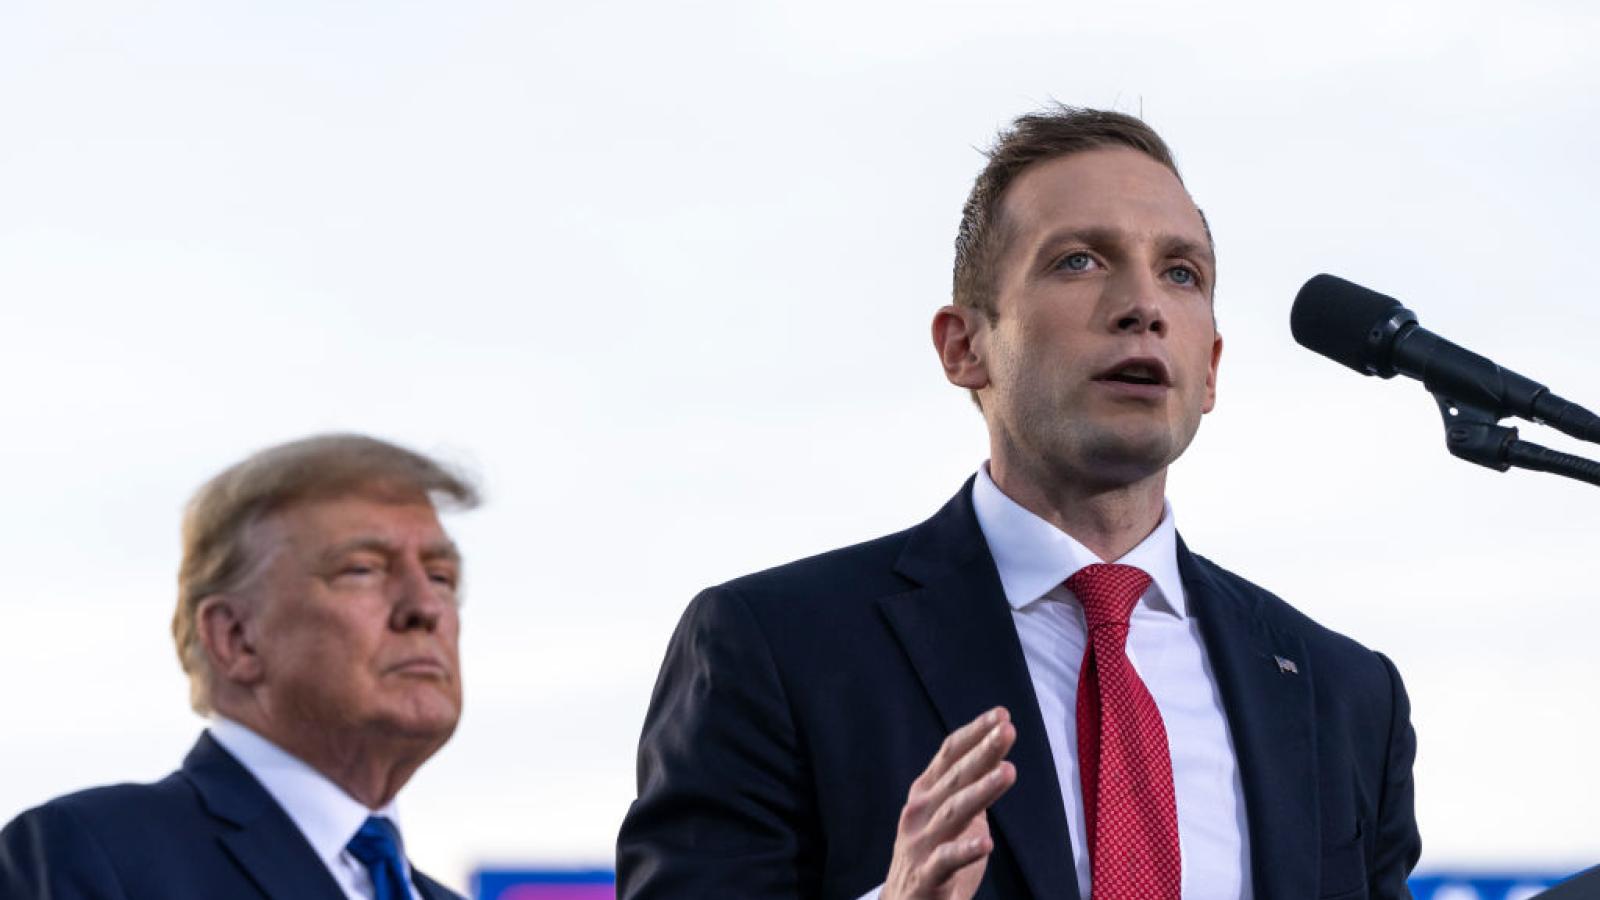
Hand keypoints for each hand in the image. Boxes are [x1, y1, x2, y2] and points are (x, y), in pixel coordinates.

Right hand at [882, 707, 1016, 899]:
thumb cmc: (932, 857)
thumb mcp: (950, 816)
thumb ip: (967, 788)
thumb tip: (996, 756)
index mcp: (925, 793)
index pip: (950, 754)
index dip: (974, 733)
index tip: (1002, 715)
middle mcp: (919, 812)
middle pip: (955, 777)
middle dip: (983, 752)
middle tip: (1008, 730)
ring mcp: (920, 844)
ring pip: (953, 812)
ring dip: (982, 791)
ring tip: (1008, 772)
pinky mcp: (926, 878)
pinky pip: (946, 861)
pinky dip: (964, 851)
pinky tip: (986, 843)